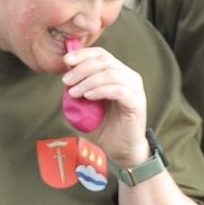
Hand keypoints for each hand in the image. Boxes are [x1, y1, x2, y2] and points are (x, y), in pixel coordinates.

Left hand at [62, 45, 149, 166]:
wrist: (122, 150)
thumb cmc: (106, 128)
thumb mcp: (88, 105)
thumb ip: (80, 90)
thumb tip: (66, 77)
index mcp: (119, 73)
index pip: (101, 54)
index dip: (83, 54)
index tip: (66, 61)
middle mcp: (130, 78)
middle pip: (105, 61)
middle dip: (82, 68)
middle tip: (66, 81)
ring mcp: (135, 90)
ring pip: (110, 74)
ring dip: (88, 81)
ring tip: (74, 93)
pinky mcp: (137, 103)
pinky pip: (118, 90)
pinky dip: (100, 91)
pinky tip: (88, 97)